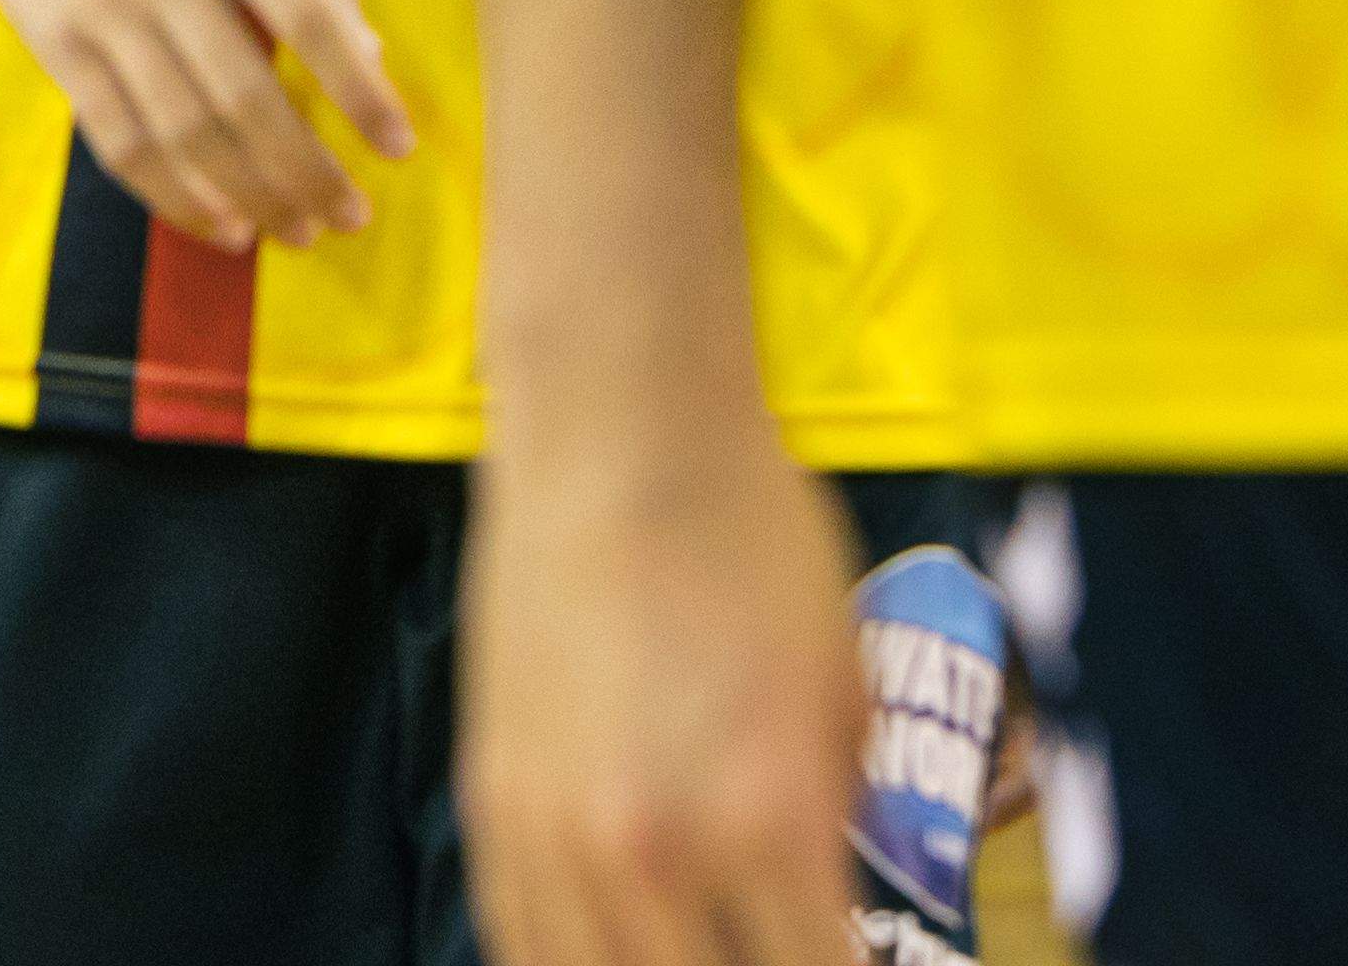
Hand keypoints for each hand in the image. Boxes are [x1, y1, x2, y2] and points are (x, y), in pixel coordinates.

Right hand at [0, 0, 411, 248]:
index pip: (307, 19)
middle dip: (306, 170)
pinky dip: (173, 194)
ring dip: (249, 196)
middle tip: (349, 217)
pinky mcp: (53, 40)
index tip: (399, 147)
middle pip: (244, 93)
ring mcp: (100, 5)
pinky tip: (220, 222)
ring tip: (296, 232)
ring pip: (182, 129)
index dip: (360, 92)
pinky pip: (117, 138)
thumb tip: (370, 61)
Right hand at [462, 407, 861, 965]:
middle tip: (774, 948)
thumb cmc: (754, 537)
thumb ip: (845, 809)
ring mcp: (558, 834)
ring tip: (694, 948)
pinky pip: (519, 941)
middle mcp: (660, 851)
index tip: (855, 963)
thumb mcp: (853, 687)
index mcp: (773, 821)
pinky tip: (605, 958)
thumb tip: (840, 885)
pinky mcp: (491, 800)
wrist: (618, 433)